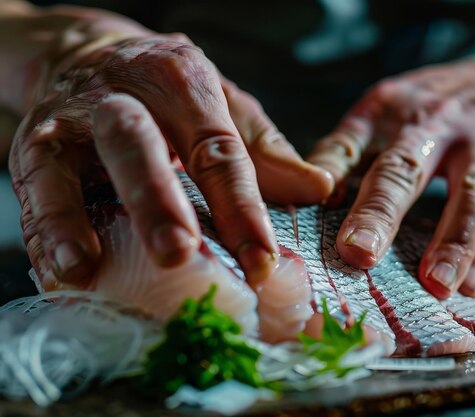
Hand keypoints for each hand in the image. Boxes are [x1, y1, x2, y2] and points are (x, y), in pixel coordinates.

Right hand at [9, 34, 332, 285]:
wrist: (92, 55)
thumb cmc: (171, 92)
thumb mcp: (224, 107)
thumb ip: (265, 150)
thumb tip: (319, 189)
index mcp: (183, 84)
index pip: (218, 149)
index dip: (241, 208)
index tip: (261, 261)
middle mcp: (123, 96)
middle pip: (136, 143)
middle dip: (155, 199)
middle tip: (178, 253)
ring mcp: (70, 120)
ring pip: (66, 163)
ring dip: (74, 218)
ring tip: (88, 269)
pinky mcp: (33, 144)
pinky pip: (33, 189)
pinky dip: (44, 232)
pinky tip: (61, 271)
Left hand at [308, 45, 474, 298]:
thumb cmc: (446, 103)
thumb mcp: (395, 107)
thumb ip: (354, 148)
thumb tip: (315, 198)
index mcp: (391, 108)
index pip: (350, 143)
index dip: (326, 177)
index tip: (304, 214)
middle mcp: (437, 120)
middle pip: (405, 167)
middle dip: (380, 212)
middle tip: (357, 253)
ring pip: (470, 193)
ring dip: (452, 241)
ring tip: (434, 283)